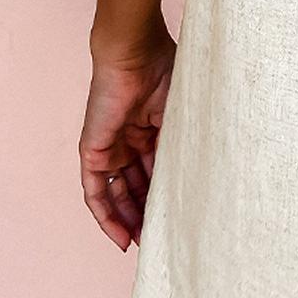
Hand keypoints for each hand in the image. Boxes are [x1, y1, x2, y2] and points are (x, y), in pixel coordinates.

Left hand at [79, 21, 175, 250]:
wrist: (135, 53)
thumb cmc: (164, 71)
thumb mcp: (181, 115)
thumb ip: (185, 142)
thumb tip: (204, 177)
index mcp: (150, 128)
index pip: (155, 171)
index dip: (164, 195)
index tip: (178, 220)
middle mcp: (128, 140)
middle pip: (135, 186)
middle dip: (146, 214)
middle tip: (159, 240)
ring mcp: (109, 146)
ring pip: (116, 194)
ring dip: (127, 220)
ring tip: (143, 244)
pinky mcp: (93, 151)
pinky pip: (96, 191)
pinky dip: (105, 215)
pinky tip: (119, 236)